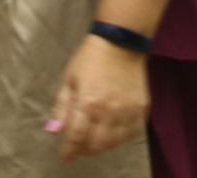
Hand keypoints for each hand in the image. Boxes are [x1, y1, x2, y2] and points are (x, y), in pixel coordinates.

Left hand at [47, 34, 149, 161]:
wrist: (121, 41)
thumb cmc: (90, 58)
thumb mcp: (69, 79)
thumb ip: (61, 108)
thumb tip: (54, 132)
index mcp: (88, 102)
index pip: (77, 137)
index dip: (70, 150)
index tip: (66, 155)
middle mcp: (109, 110)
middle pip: (96, 144)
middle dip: (85, 150)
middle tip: (80, 147)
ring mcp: (128, 109)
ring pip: (115, 142)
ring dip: (102, 146)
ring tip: (95, 140)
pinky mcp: (142, 107)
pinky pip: (132, 132)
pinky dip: (122, 138)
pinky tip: (114, 133)